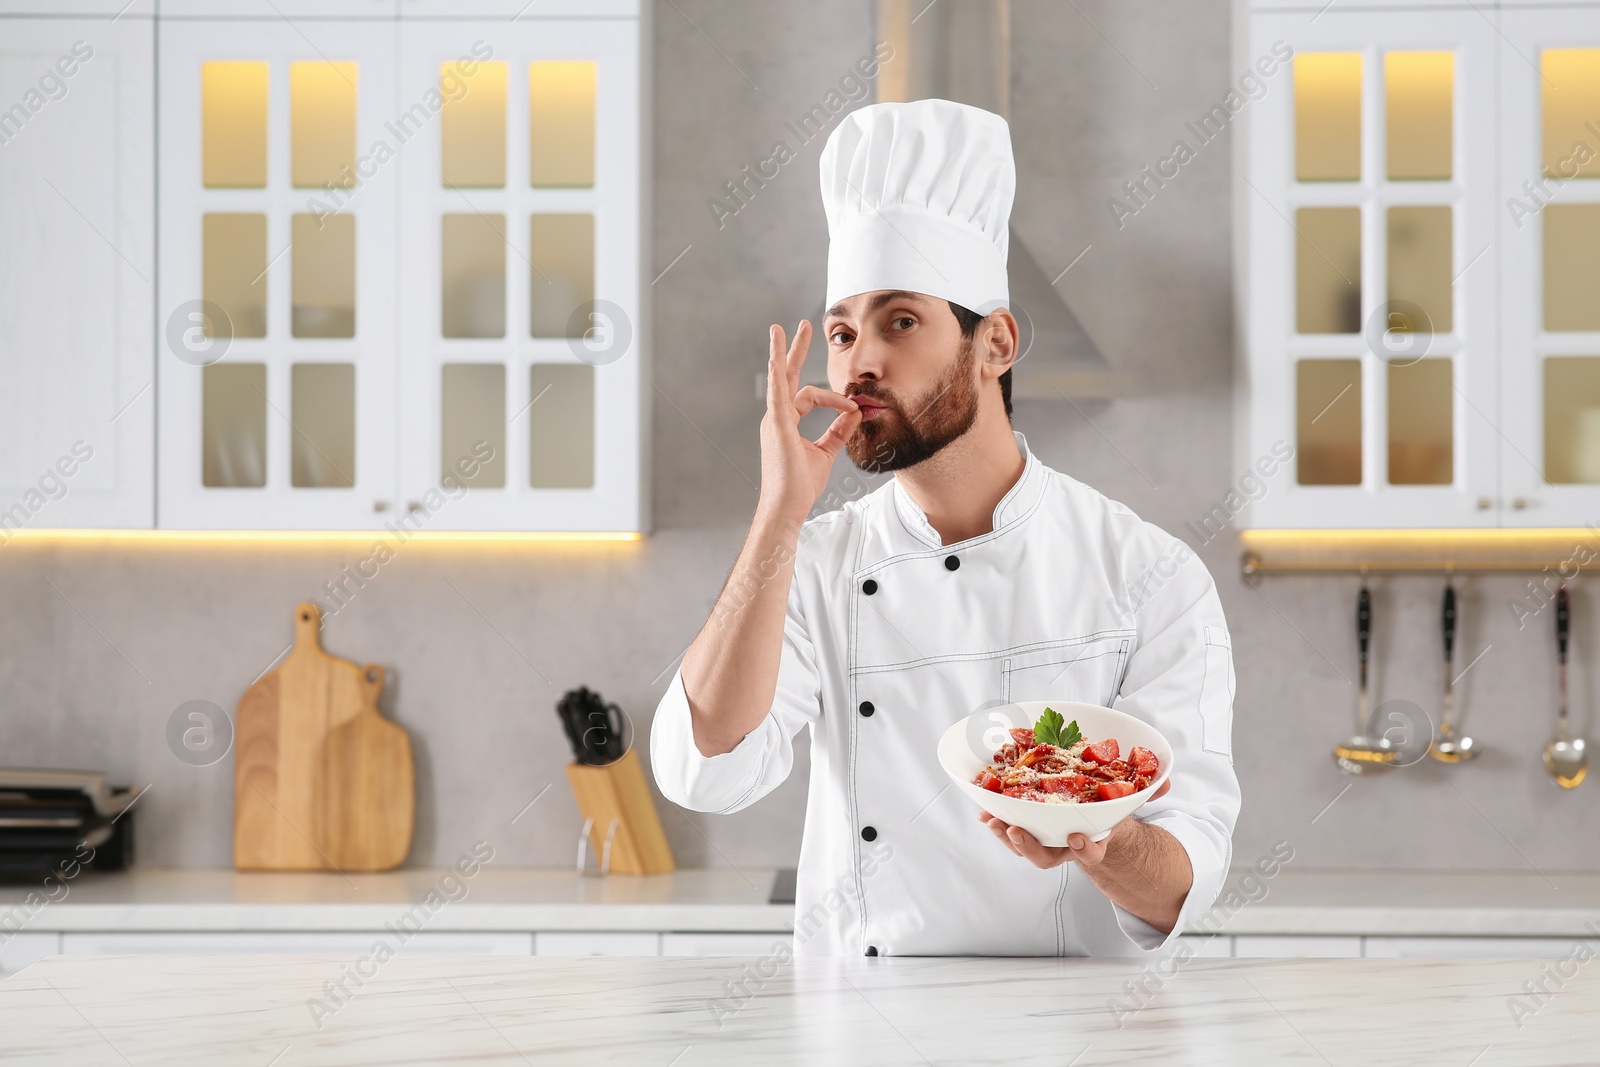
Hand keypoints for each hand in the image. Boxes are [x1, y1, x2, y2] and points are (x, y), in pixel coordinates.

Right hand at [757, 320, 861, 524]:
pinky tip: (777, 359)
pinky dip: (776, 376)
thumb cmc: (800, 485)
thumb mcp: (825, 453)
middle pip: (787, 375)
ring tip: (782, 329)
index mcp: (786, 421)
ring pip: (780, 379)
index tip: (855, 407)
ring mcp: (774, 420)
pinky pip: (776, 396)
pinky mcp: (776, 426)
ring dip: (782, 352)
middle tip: (801, 325)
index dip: (835, 399)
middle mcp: (777, 416)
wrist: (787, 506)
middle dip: (794, 349)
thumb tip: (856, 412)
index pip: (810, 396)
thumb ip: (838, 431)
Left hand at [977, 779, 1170, 869]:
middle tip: (1017, 832)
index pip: (1090, 853)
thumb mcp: (1129, 801)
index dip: (1085, 849)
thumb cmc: (1108, 810)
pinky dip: (996, 820)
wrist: (1093, 821)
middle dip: (1030, 847)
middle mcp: (1064, 846)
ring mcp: (1044, 838)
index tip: (1078, 837)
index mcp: (1092, 841)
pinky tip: (985, 810)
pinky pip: (1009, 827)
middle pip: (1046, 857)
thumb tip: (1164, 781)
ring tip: (993, 821)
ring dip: (1006, 834)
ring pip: (1023, 845)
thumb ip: (1147, 791)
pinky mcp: (1026, 826)